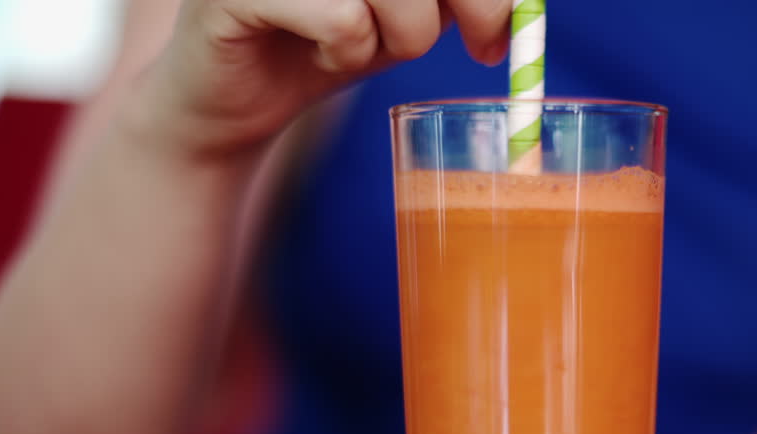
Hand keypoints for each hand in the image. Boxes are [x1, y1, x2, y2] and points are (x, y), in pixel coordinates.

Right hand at [134, 0, 510, 155]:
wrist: (234, 102)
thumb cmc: (326, 41)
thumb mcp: (411, 6)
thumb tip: (522, 6)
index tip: (499, 26)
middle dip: (470, 2)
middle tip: (476, 46)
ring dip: (404, 34)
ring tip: (367, 45)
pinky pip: (342, 18)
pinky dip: (348, 51)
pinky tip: (321, 53)